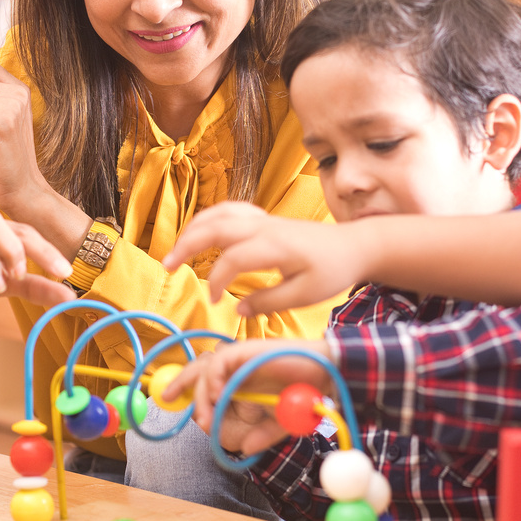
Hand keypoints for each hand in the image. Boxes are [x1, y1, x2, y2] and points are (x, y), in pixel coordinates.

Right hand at [163, 202, 368, 315]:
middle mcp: (265, 227)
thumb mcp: (306, 295)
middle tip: (166, 267)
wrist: (355, 245)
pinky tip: (202, 235)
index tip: (216, 301)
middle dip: (185, 245)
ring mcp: (264, 220)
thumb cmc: (333, 271)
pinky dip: (210, 220)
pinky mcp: (265, 219)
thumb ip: (269, 302)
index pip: (231, 259)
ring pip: (218, 214)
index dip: (216, 281)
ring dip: (192, 229)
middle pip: (214, 226)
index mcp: (275, 246)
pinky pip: (230, 211)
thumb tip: (237, 308)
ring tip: (176, 251)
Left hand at [163, 338, 336, 455]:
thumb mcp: (279, 424)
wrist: (326, 378)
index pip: (206, 381)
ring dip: (201, 393)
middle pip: (198, 369)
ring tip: (207, 418)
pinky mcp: (246, 350)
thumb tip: (246, 448)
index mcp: (240, 380)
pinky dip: (214, 379)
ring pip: (205, 367)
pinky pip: (220, 362)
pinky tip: (218, 396)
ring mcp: (241, 357)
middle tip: (166, 397)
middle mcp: (237, 366)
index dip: (190, 391)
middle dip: (179, 383)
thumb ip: (262, 435)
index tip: (182, 409)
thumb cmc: (304, 397)